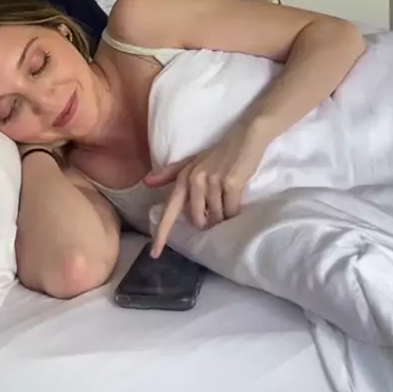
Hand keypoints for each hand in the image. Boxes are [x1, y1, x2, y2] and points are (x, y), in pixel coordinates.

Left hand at [145, 124, 265, 258]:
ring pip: (217, 217)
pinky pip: (231, 211)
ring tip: (229, 194)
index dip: (162, 233)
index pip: (170, 209)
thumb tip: (146, 182)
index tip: (155, 254)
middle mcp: (195, 179)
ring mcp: (213, 180)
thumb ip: (170, 174)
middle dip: (208, 219)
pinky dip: (235, 209)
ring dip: (224, 213)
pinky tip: (237, 194)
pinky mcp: (231, 183)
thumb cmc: (219, 153)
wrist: (246, 137)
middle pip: (198, 219)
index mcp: (183, 177)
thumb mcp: (192, 162)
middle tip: (218, 201)